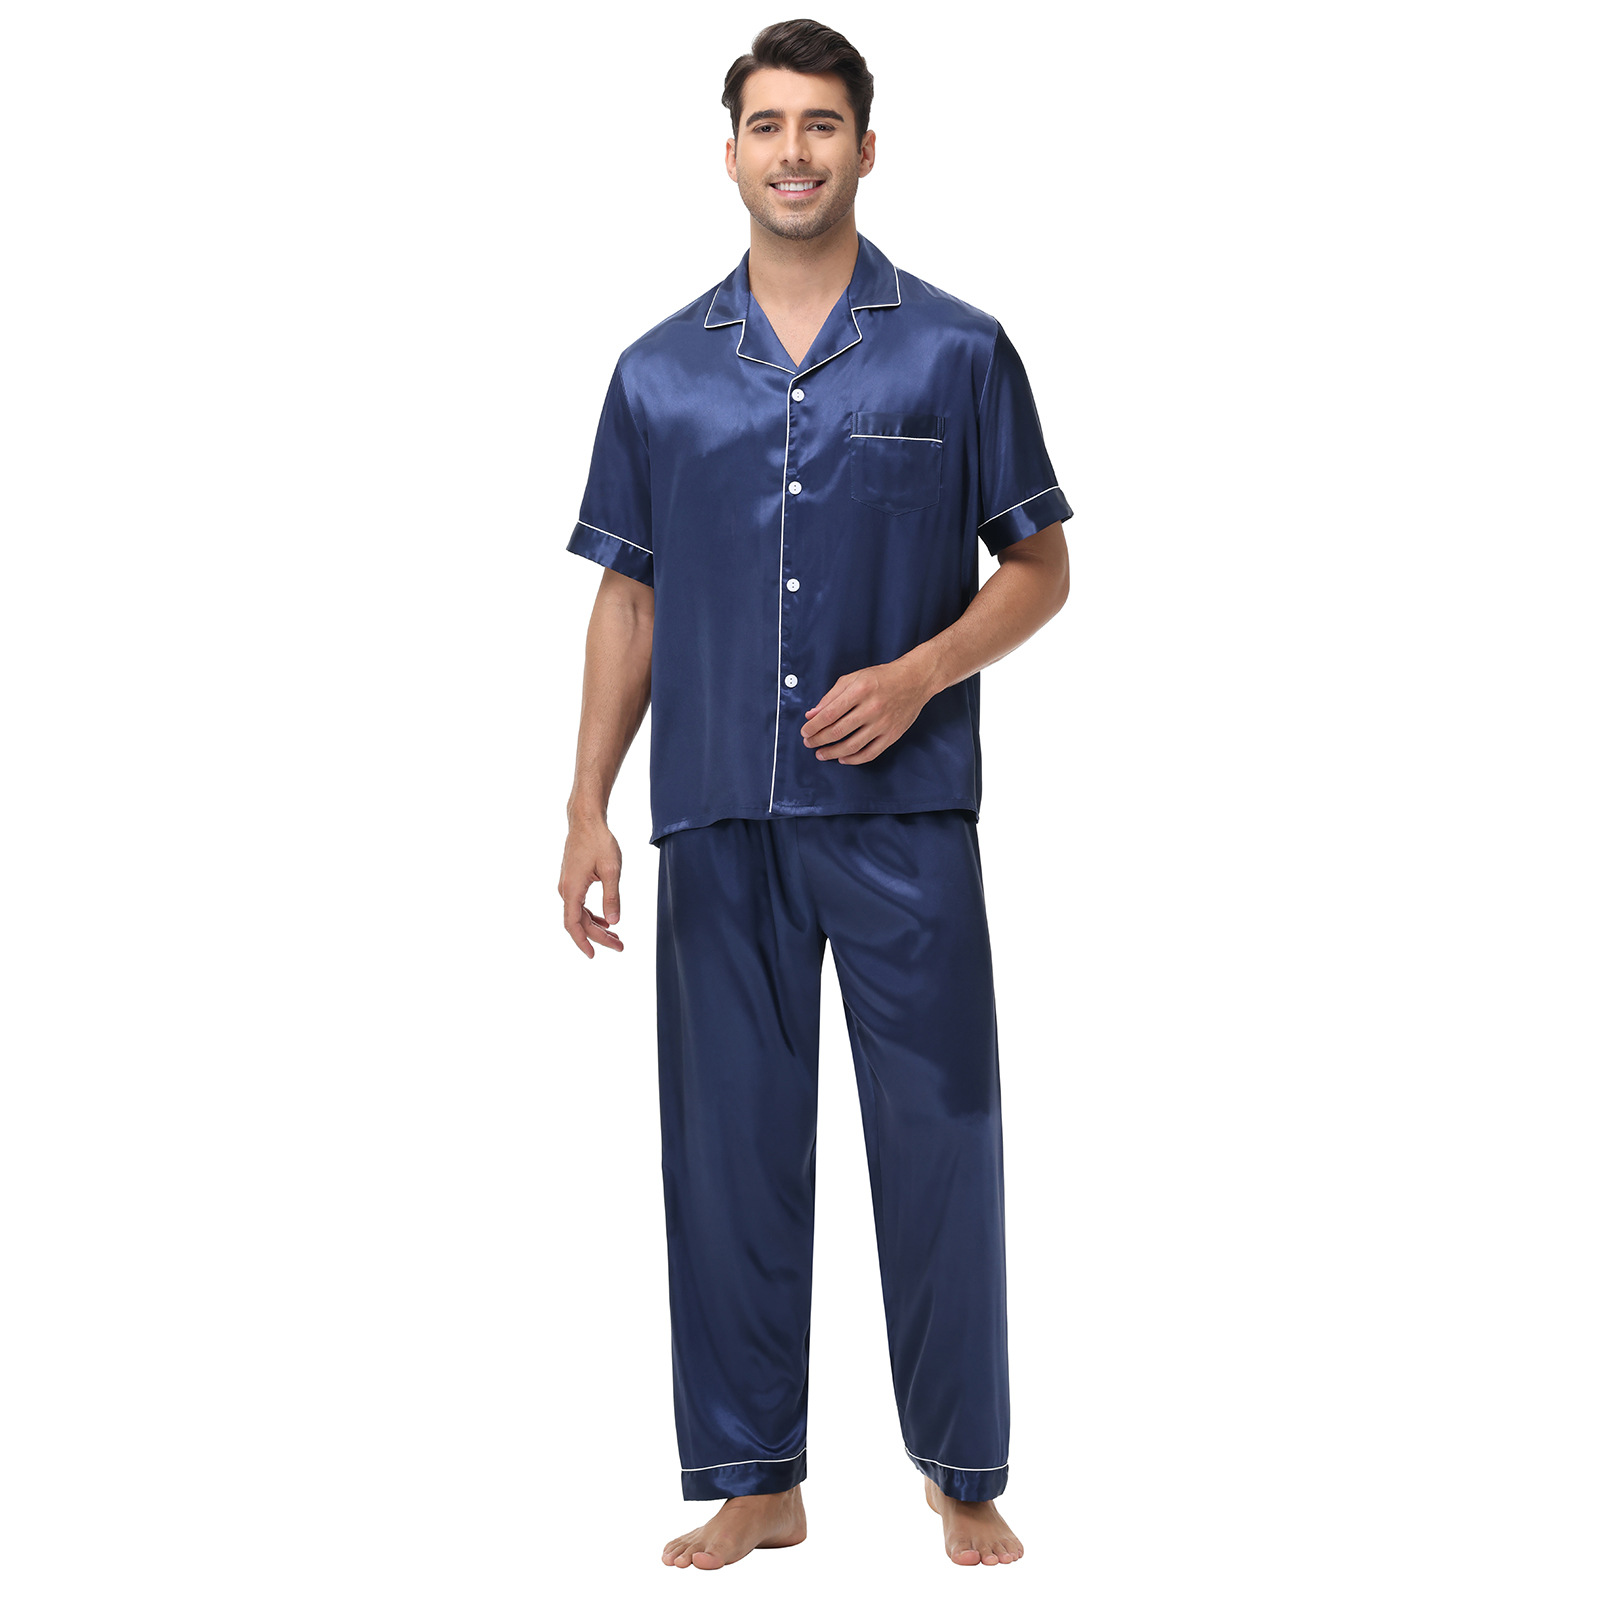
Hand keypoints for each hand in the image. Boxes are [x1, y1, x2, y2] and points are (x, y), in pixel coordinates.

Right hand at [559, 818, 623, 957]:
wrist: (586, 821)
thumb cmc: (599, 841)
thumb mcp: (612, 870)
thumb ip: (612, 897)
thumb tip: (614, 922)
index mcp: (572, 889)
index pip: (574, 925)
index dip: (583, 942)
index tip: (594, 955)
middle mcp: (566, 890)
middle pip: (579, 922)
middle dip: (598, 937)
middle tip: (620, 946)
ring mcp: (567, 885)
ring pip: (580, 914)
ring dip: (596, 927)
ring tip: (616, 936)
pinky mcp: (572, 880)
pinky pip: (580, 905)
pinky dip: (592, 915)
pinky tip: (605, 920)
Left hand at [801, 658, 933, 763]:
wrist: (915, 680)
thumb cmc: (882, 677)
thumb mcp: (853, 678)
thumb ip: (831, 696)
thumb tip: (811, 714)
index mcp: (860, 690)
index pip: (829, 714)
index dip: (813, 726)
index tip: (804, 731)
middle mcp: (871, 708)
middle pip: (837, 731)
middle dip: (818, 740)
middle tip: (809, 743)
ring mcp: (883, 724)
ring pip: (852, 746)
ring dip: (832, 753)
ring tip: (821, 754)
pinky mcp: (892, 735)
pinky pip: (870, 753)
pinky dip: (854, 759)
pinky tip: (843, 758)